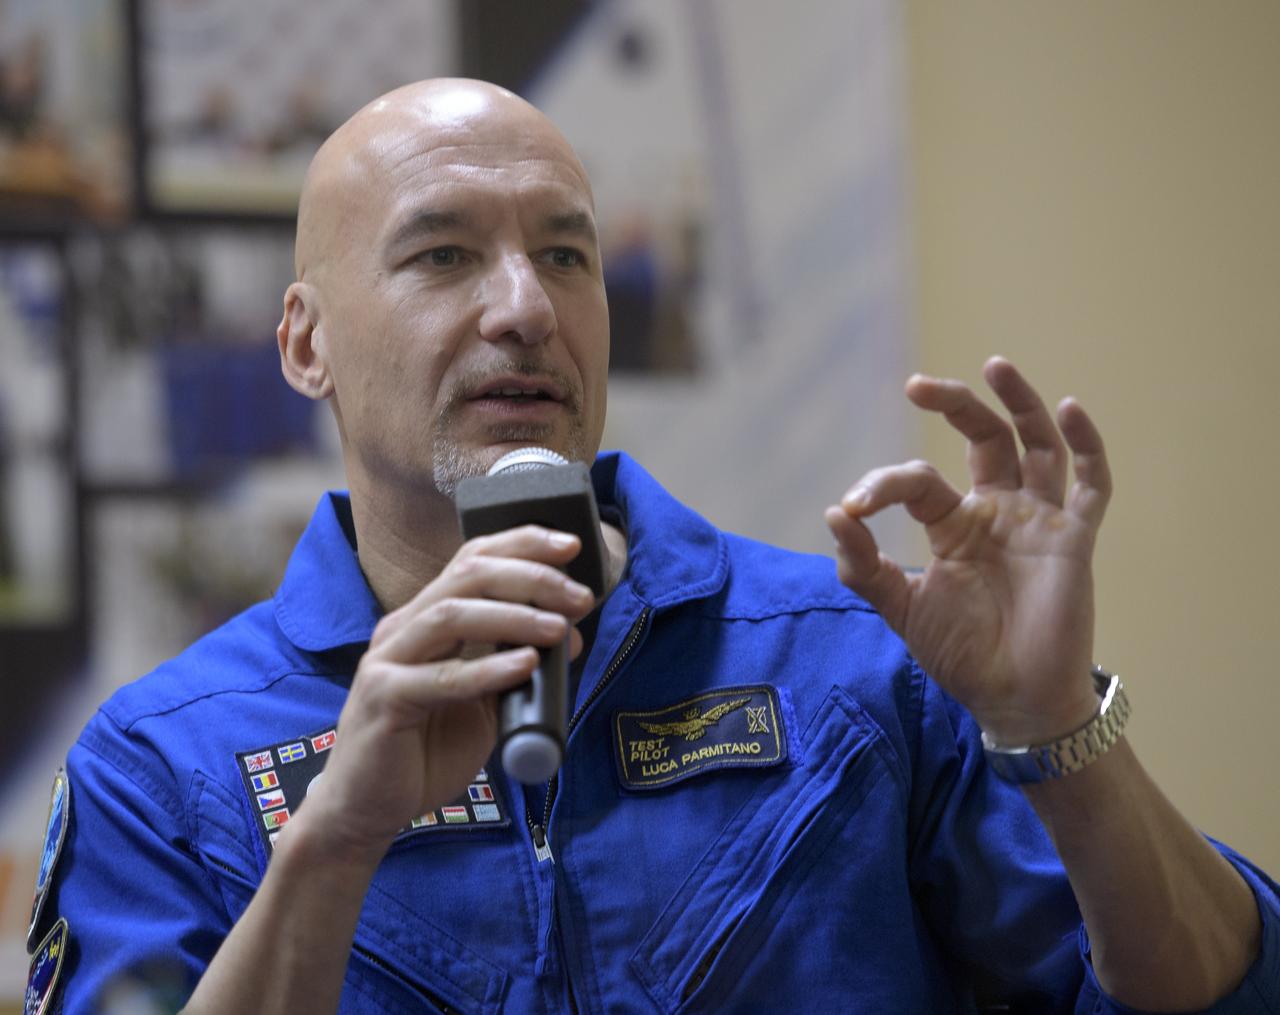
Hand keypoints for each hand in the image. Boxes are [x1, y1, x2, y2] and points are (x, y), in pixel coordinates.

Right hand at [293, 526, 595, 862]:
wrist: (367, 809)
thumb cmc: (423, 751)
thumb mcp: (479, 700)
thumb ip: (510, 663)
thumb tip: (567, 632)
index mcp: (424, 618)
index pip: (472, 560)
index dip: (522, 544)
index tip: (572, 545)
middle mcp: (402, 628)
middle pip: (468, 576)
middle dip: (531, 577)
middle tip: (579, 596)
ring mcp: (387, 661)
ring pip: (453, 615)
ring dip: (515, 616)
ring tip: (561, 628)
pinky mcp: (383, 700)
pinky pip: (441, 678)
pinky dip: (488, 668)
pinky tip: (524, 665)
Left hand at [825, 357, 1111, 745]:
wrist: (1013, 702)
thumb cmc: (962, 655)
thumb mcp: (902, 609)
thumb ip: (865, 568)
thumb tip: (833, 513)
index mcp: (954, 524)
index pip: (918, 480)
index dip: (882, 485)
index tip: (852, 507)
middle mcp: (997, 512)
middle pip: (984, 438)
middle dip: (955, 406)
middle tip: (918, 384)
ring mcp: (1038, 521)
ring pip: (1036, 445)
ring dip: (1020, 404)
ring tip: (995, 365)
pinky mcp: (1074, 539)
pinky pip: (1089, 484)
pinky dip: (1086, 444)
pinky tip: (1070, 408)